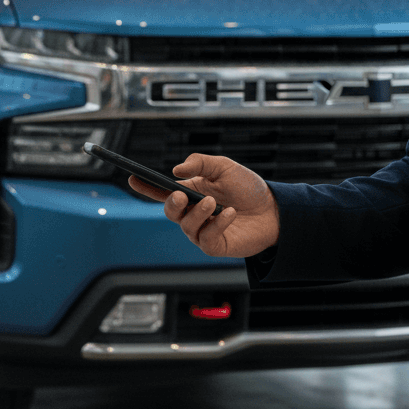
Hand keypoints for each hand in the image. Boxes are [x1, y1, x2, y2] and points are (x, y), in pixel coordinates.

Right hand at [129, 153, 279, 257]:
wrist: (275, 210)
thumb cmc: (248, 189)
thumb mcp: (225, 167)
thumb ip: (201, 163)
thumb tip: (176, 170)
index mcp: (190, 193)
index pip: (162, 192)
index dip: (146, 187)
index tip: (133, 179)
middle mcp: (192, 213)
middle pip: (169, 211)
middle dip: (171, 204)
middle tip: (180, 195)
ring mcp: (202, 231)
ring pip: (186, 226)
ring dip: (196, 213)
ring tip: (212, 202)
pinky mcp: (215, 245)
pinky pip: (206, 238)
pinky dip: (216, 224)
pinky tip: (229, 214)